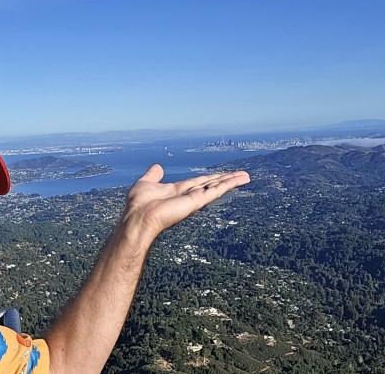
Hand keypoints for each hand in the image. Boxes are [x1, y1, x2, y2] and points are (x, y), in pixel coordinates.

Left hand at [121, 164, 249, 241]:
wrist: (138, 217)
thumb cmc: (138, 205)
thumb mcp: (145, 183)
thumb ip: (153, 175)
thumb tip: (157, 166)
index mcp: (178, 190)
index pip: (199, 182)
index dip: (211, 178)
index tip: (222, 174)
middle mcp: (188, 195)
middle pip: (211, 184)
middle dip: (226, 179)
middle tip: (242, 175)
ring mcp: (193, 199)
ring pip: (216, 186)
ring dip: (232, 180)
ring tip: (246, 176)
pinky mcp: (196, 201)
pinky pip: (214, 190)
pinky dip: (227, 184)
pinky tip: (238, 180)